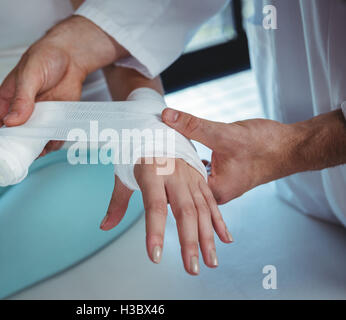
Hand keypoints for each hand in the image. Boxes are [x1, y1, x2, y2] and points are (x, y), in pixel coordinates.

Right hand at [0, 15, 126, 155]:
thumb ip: (21, 98)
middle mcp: (20, 114)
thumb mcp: (29, 76)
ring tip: (42, 151)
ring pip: (34, 142)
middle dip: (19, 151)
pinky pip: (53, 137)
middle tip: (24, 157)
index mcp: (6, 103)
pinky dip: (54, 143)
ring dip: (38, 149)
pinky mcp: (55, 120)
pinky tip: (55, 142)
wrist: (71, 56)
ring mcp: (38, 119)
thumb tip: (11, 122)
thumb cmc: (43, 59)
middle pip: (15, 140)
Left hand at [100, 158, 232, 274]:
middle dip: (189, 242)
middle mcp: (174, 175)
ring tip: (210, 263)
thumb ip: (117, 203)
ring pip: (202, 209)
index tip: (154, 256)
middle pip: (184, 212)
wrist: (158, 128)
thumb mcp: (124, 175)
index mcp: (152, 172)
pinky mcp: (201, 178)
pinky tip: (225, 241)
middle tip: (191, 268)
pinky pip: (212, 201)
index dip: (155, 232)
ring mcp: (190, 176)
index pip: (154, 206)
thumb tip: (104, 227)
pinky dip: (219, 221)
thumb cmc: (138, 152)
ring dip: (208, 238)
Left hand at [161, 108, 304, 203]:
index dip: (161, 171)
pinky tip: (183, 149)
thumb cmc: (265, 145)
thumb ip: (193, 126)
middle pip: (183, 183)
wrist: (293, 146)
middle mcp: (217, 192)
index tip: (144, 157)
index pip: (178, 188)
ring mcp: (223, 184)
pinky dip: (192, 160)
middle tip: (148, 151)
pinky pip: (203, 170)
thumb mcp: (225, 134)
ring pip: (193, 175)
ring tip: (161, 149)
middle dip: (168, 167)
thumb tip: (166, 116)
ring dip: (180, 163)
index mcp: (215, 191)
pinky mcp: (227, 174)